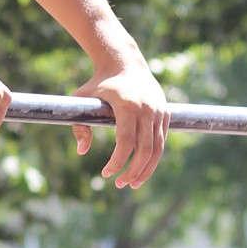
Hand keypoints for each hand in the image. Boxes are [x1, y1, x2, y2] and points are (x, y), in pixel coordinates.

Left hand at [72, 58, 168, 188]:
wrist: (124, 62)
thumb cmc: (99, 82)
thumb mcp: (83, 98)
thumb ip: (80, 125)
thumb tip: (81, 152)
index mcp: (127, 105)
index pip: (126, 143)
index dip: (117, 162)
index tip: (106, 174)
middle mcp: (147, 109)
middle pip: (144, 150)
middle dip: (133, 171)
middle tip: (120, 184)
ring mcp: (159, 111)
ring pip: (157, 148)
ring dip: (147, 169)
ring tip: (133, 183)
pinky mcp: (166, 112)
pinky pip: (162, 140)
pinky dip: (154, 157)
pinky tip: (143, 168)